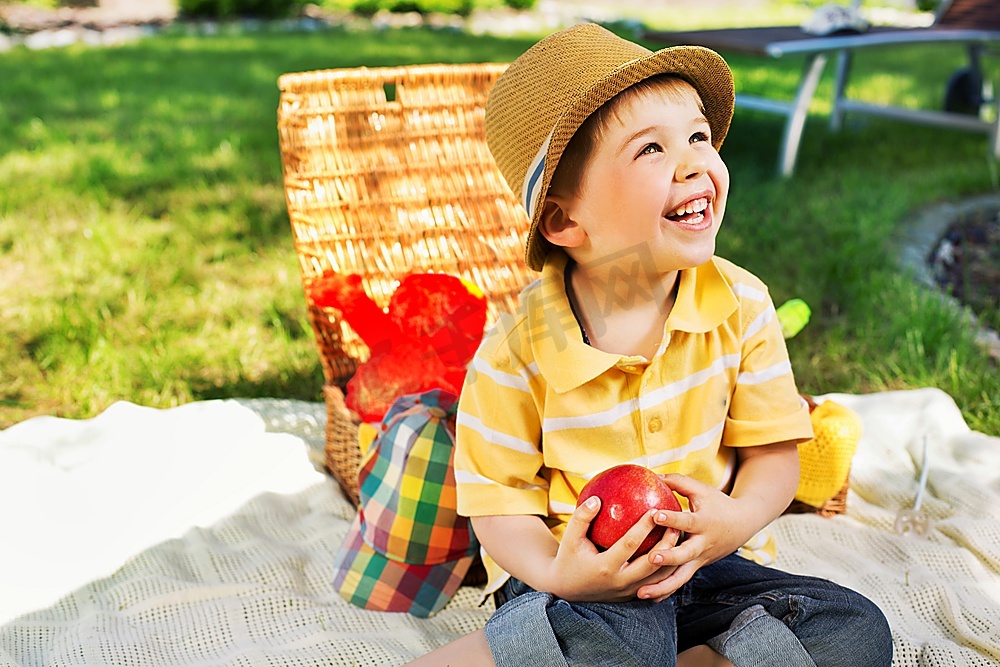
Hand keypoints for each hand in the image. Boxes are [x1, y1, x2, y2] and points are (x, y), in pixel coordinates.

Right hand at [547, 496, 678, 602]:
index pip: (629, 545)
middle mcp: (620, 581)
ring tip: (679, 536)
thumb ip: (582, 517)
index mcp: (605, 567)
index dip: (644, 528)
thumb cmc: (569, 558)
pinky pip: (655, 582)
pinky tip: (673, 551)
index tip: (654, 510)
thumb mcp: (570, 537)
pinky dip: (666, 569)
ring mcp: (628, 591)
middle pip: (651, 563)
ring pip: (658, 577)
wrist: (567, 589)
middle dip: (666, 543)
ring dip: (671, 557)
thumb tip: (597, 498)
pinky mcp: (633, 595)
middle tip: (676, 524)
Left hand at [635, 474, 755, 601]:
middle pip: (686, 555)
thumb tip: (651, 474)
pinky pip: (680, 581)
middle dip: (669, 558)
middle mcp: (703, 544)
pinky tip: (648, 598)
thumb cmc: (717, 503)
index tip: (655, 515)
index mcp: (704, 523)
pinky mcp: (697, 567)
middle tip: (651, 558)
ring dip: (662, 586)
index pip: (687, 521)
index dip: (672, 519)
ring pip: (681, 577)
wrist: (743, 524)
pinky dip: (666, 591)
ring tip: (641, 592)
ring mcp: (700, 559)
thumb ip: (677, 482)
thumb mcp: (701, 490)